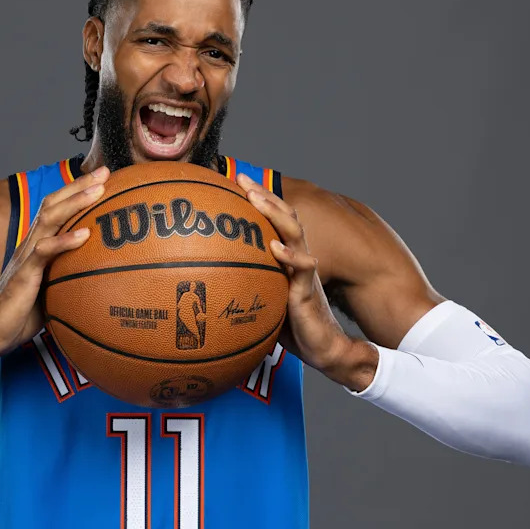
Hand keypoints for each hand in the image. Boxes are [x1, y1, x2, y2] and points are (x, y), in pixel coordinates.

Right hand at [0, 166, 109, 360]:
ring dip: (75, 202)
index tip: (102, 179)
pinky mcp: (24, 275)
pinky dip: (65, 241)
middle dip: (79, 185)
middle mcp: (30, 245)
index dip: (76, 192)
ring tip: (98, 190)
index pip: (57, 210)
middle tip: (105, 171)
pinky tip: (84, 234)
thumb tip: (102, 276)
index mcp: (37, 246)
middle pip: (54, 205)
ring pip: (49, 220)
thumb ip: (69, 276)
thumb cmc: (22, 316)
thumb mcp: (53, 291)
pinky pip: (44, 253)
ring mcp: (25, 257)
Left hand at [236, 173, 376, 389]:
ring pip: (294, 234)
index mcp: (285, 259)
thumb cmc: (293, 328)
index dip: (257, 200)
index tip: (234, 181)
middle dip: (264, 195)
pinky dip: (289, 256)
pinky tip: (275, 247)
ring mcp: (303, 273)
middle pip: (283, 217)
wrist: (324, 350)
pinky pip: (302, 268)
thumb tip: (205, 285)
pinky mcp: (308, 291)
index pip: (272, 221)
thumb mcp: (262, 302)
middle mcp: (296, 259)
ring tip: (257, 199)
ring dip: (275, 214)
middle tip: (242, 179)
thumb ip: (243, 288)